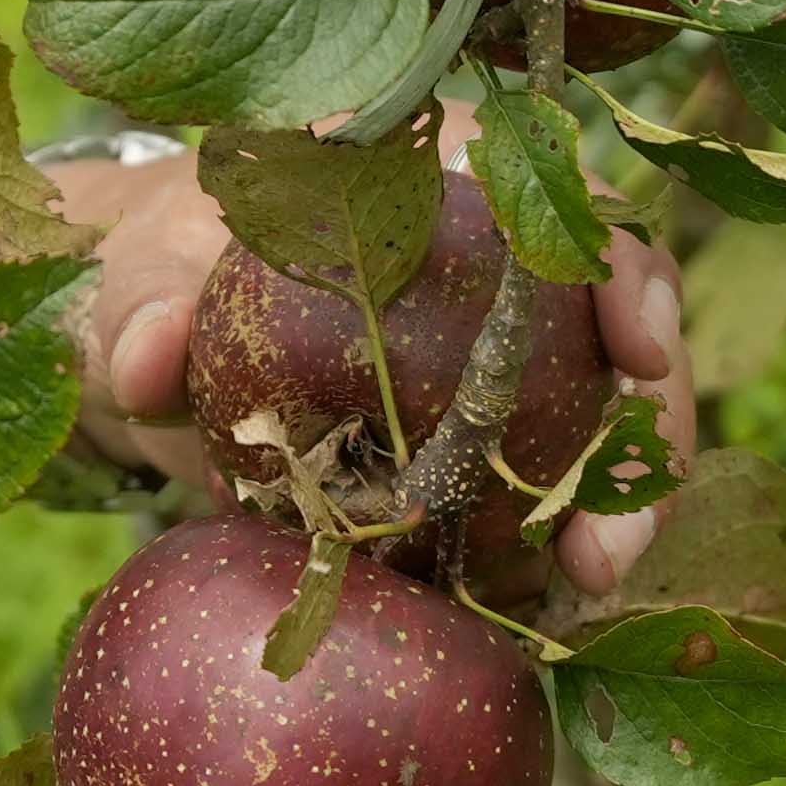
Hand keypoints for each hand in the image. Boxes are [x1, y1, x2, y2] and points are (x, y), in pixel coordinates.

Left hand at [57, 135, 692, 600]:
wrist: (155, 335)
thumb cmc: (163, 270)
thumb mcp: (139, 274)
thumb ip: (142, 301)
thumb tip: (148, 358)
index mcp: (437, 172)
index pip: (562, 201)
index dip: (620, 270)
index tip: (638, 349)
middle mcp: (500, 257)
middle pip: (615, 322)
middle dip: (645, 426)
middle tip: (612, 529)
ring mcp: (506, 355)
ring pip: (604, 418)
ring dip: (619, 502)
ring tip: (593, 584)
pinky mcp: (482, 444)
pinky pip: (542, 494)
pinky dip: (552, 549)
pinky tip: (547, 613)